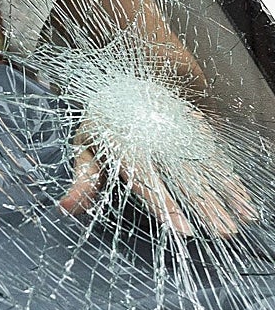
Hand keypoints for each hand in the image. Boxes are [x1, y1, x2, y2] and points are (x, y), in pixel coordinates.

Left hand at [59, 119, 256, 236]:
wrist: (123, 77)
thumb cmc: (101, 122)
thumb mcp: (84, 146)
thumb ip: (82, 180)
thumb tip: (66, 208)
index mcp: (123, 144)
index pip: (145, 179)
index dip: (164, 204)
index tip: (182, 229)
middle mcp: (154, 137)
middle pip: (182, 176)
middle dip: (204, 206)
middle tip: (223, 232)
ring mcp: (176, 130)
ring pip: (205, 165)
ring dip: (226, 193)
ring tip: (242, 218)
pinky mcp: (192, 126)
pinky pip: (214, 154)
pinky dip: (231, 176)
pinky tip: (243, 198)